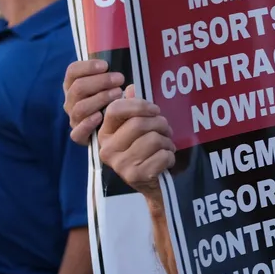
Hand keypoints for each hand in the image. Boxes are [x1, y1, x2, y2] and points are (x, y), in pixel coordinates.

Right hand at [63, 59, 124, 144]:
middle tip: (120, 79)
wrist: (113, 130)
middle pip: (78, 88)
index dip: (87, 67)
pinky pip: (77, 132)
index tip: (105, 65)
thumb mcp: (111, 86)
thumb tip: (122, 65)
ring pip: (80, 107)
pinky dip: (88, 123)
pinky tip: (100, 117)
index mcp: (74, 85)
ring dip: (99, 99)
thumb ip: (112, 76)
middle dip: (100, 81)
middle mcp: (71, 101)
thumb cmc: (113, 102)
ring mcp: (74, 118)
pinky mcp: (79, 135)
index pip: (72, 71)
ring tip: (118, 94)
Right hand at [97, 85, 175, 207]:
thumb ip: (133, 109)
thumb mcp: (137, 130)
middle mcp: (107, 149)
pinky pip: (162, 155)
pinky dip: (170, 156)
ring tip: (166, 146)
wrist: (153, 185)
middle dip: (160, 124)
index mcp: (104, 134)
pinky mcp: (135, 176)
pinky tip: (166, 160)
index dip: (139, 104)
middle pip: (139, 123)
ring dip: (167, 142)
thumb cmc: (146, 152)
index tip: (155, 110)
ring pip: (153, 139)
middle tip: (166, 131)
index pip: (116, 108)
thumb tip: (131, 88)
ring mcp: (120, 164)